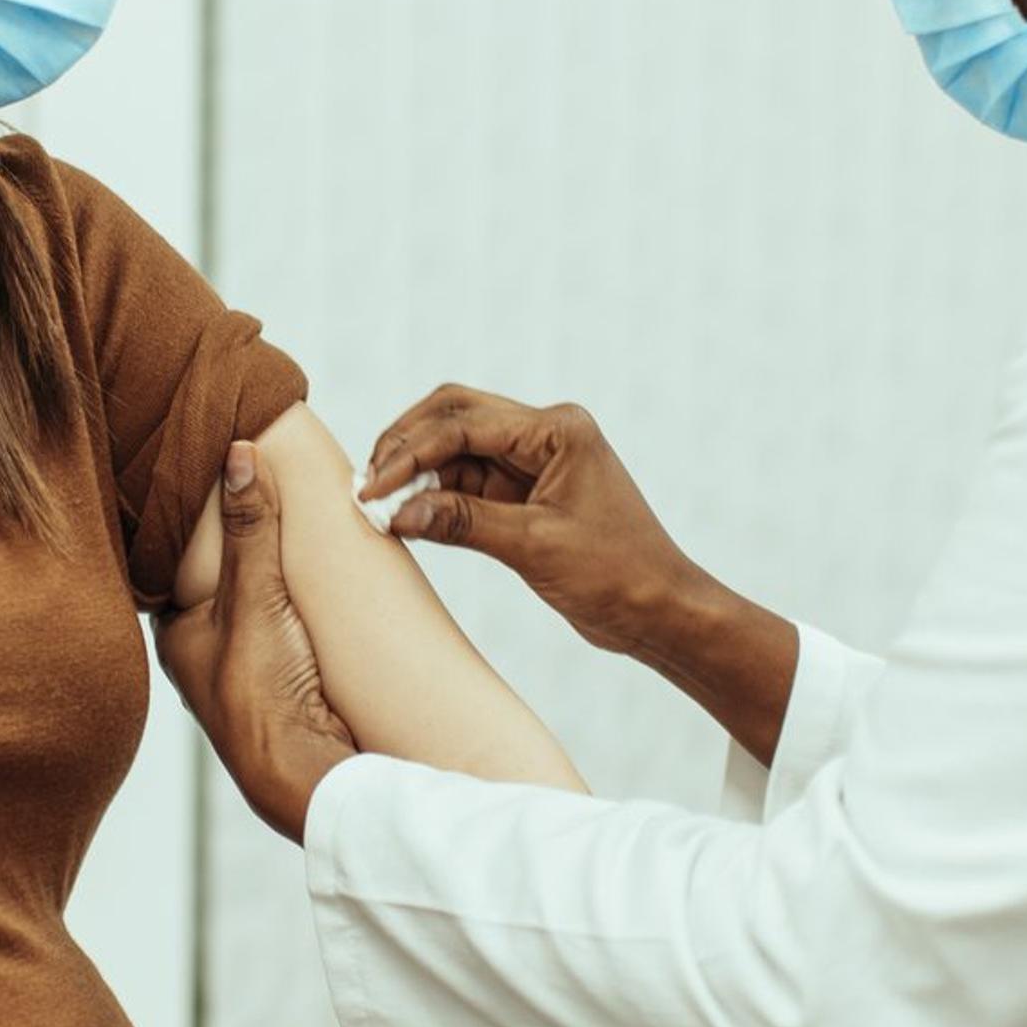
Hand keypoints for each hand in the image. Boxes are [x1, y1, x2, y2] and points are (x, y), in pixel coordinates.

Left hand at [154, 442, 357, 841]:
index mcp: (175, 633)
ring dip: (271, 580)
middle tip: (261, 494)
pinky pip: (283, 632)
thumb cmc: (261, 694)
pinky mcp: (281, 687)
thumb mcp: (255, 596)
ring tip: (295, 528)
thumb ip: (251, 528)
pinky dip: (295, 609)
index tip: (212, 479)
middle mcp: (200, 655)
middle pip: (216, 584)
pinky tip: (317, 587)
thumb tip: (239, 454)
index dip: (194, 524)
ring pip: (250, 610)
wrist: (303, 774)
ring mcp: (240, 673)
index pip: (174, 562)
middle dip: (237, 548)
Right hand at [358, 386, 704, 661]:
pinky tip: (409, 517)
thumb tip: (396, 512)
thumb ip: (462, 522)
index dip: (409, 453)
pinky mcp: (526, 492)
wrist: (658, 610)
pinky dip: (436, 496)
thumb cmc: (616, 574)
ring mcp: (535, 461)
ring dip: (418, 473)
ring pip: (456, 448)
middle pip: (454, 416)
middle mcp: (546, 433)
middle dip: (406, 446)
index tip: (371, 488)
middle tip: (368, 486)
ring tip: (382, 507)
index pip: (463, 423)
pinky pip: (468, 481)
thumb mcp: (533, 547)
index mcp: (558, 429)